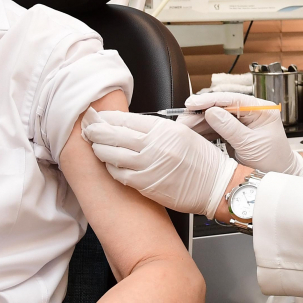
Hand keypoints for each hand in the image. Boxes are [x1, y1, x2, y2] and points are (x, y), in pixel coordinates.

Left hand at [83, 109, 236, 216]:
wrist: (215, 187)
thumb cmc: (203, 161)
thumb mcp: (183, 133)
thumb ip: (157, 129)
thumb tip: (131, 126)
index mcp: (164, 129)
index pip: (125, 119)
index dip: (107, 117)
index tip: (97, 115)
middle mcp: (153, 145)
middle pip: (113, 134)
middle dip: (96, 130)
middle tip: (87, 127)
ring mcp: (147, 166)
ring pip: (111, 154)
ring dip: (99, 148)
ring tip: (94, 145)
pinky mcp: (145, 184)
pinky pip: (119, 174)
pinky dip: (110, 167)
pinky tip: (109, 164)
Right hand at [179, 93, 302, 176]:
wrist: (277, 178)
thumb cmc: (273, 162)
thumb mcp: (251, 145)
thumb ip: (231, 128)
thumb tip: (211, 112)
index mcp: (260, 110)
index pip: (232, 99)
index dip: (210, 100)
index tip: (193, 103)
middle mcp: (250, 113)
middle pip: (221, 107)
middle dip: (201, 112)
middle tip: (184, 118)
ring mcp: (241, 123)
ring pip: (216, 118)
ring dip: (199, 122)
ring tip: (184, 126)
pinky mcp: (233, 134)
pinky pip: (215, 129)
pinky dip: (203, 131)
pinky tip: (191, 133)